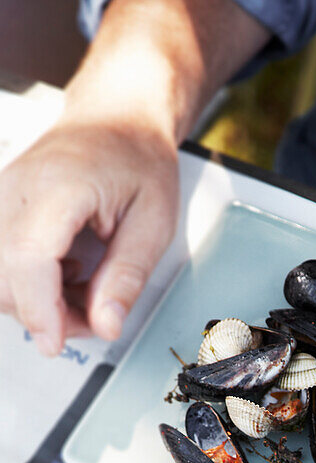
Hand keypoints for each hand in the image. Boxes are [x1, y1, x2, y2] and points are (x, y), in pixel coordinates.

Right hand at [0, 116, 177, 355]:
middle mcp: (16, 189)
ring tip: (86, 286)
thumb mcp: (154, 221)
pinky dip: (31, 283)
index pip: (28, 258)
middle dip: (48, 313)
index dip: (40, 310)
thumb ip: (127, 276)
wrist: (116, 118)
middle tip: (98, 312)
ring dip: (39, 301)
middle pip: (5, 275)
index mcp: (58, 186)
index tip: (55, 343)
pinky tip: (66, 272)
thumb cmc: (137, 159)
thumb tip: (106, 326)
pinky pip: (1, 263)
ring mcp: (1, 197)